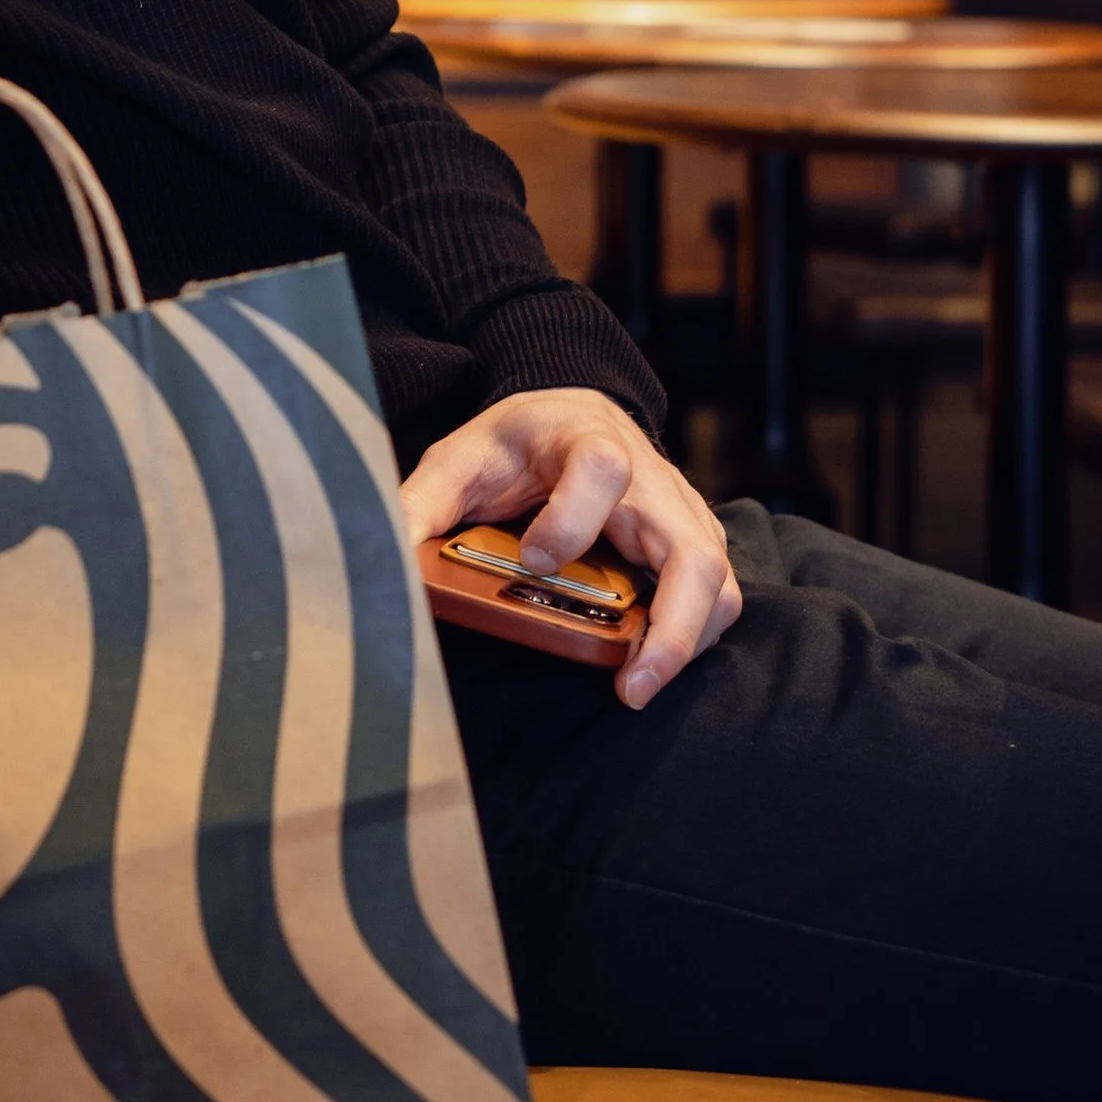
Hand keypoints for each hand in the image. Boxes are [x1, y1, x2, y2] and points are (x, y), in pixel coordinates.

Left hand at [400, 387, 742, 710]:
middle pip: (691, 545)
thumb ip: (422, 504)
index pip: (600, 467)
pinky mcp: (693, 542)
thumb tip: (385, 562)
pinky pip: (715, 596)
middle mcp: (647, 476)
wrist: (568, 414)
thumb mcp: (459, 460)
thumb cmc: (516, 443)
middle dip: (671, 623)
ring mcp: (679, 512)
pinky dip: (693, 637)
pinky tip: (648, 665)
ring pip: (717, 581)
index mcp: (584, 439)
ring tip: (638, 687)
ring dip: (689, 641)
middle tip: (631, 683)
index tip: (533, 561)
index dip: (571, 519)